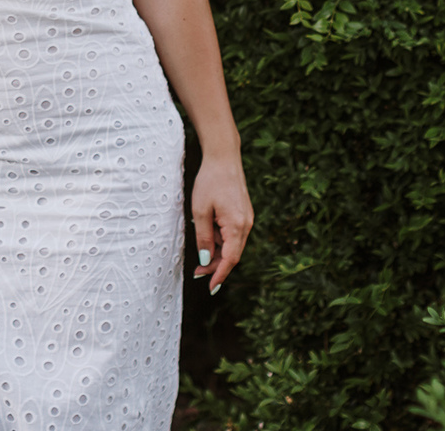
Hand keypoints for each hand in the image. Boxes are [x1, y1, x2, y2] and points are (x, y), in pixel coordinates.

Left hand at [191, 154, 252, 294]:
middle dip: (215, 265)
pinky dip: (221, 238)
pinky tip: (209, 231)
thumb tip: (206, 260)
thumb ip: (203, 238)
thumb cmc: (210, 181)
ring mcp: (247, 218)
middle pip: (232, 254)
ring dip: (217, 250)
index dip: (220, 275)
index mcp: (237, 226)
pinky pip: (233, 232)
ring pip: (232, 243)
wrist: (224, 156)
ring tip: (200, 245)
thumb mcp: (200, 210)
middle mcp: (246, 224)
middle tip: (197, 272)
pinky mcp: (244, 212)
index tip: (211, 288)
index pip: (230, 259)